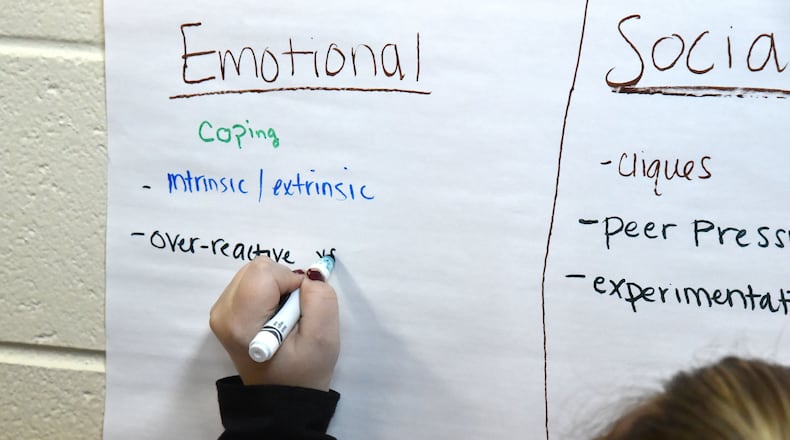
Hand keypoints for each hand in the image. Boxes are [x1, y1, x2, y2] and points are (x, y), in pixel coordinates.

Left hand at [210, 257, 339, 390]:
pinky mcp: (224, 312)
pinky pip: (250, 282)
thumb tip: (309, 274)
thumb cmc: (303, 372)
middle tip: (292, 314)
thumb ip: (321, 299)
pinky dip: (267, 293)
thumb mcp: (324, 338)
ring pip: (254, 272)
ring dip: (276, 288)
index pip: (265, 272)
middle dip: (282, 283)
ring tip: (283, 318)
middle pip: (257, 268)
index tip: (299, 309)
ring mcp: (220, 312)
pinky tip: (273, 318)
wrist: (282, 399)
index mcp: (241, 322)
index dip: (291, 283)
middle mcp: (222, 313)